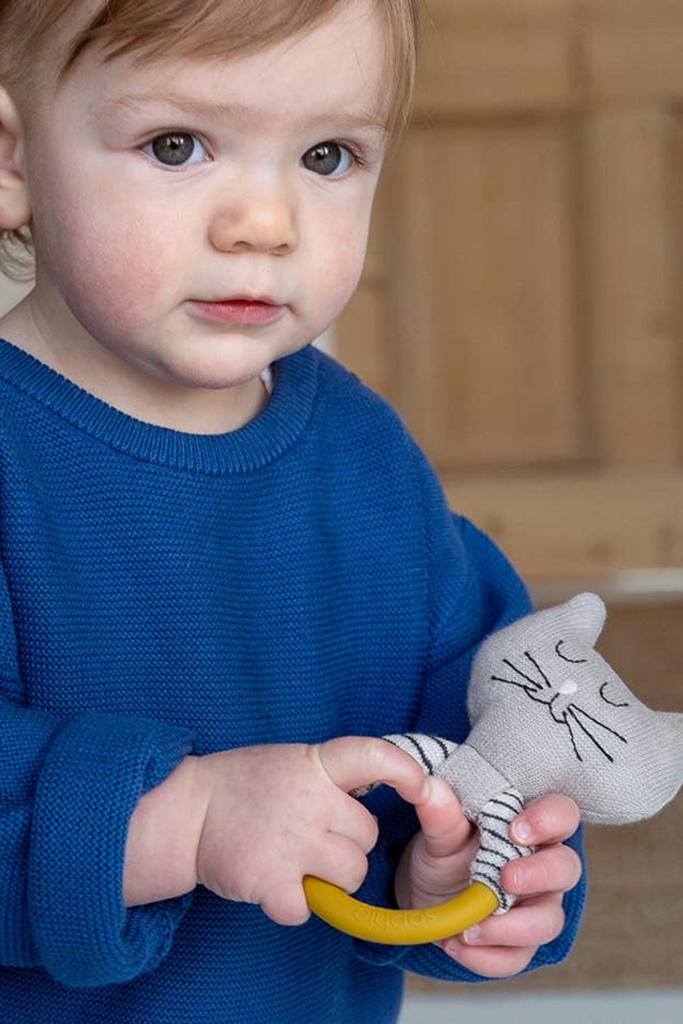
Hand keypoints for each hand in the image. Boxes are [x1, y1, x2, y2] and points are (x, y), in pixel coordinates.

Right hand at [124, 737, 430, 925]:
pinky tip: (270, 882)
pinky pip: (309, 909)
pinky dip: (291, 904)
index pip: (372, 756)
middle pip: (366, 836)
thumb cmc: (243, 786)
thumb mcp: (291, 762)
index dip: (404, 771)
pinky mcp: (270, 881)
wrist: (185, 812)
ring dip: (330, 878)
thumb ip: (331, 777)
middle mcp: (308, 800)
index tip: (421, 785)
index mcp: (314, 764)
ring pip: (351, 875)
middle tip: (309, 836)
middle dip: (347, 843)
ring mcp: (291, 842)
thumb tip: (382, 790)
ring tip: (294, 860)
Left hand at [394, 779, 581, 977]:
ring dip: (512, 927)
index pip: (562, 814)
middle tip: (506, 879)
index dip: (549, 820)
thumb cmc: (447, 853)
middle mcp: (543, 867)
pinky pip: (517, 958)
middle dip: (540, 875)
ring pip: (549, 921)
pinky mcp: (519, 946)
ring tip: (470, 927)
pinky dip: (487, 956)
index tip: (516, 830)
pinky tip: (456, 944)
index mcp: (531, 828)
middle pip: (567, 869)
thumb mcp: (440, 832)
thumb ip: (441, 814)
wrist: (426, 895)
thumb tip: (429, 788)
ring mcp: (536, 908)